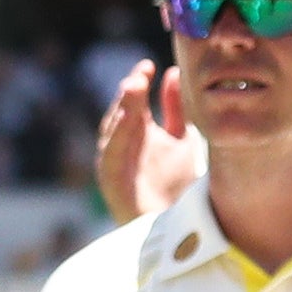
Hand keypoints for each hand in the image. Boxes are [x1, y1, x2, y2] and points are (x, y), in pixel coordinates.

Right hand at [95, 62, 203, 226]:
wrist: (179, 226)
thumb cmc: (177, 183)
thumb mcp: (182, 139)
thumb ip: (176, 109)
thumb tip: (173, 71)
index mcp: (136, 131)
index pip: (132, 100)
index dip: (137, 82)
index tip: (149, 65)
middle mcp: (121, 144)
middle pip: (120, 112)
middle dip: (128, 93)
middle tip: (140, 75)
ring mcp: (113, 162)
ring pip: (112, 131)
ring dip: (120, 110)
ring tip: (133, 88)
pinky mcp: (111, 183)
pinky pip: (109, 156)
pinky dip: (116, 137)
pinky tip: (127, 121)